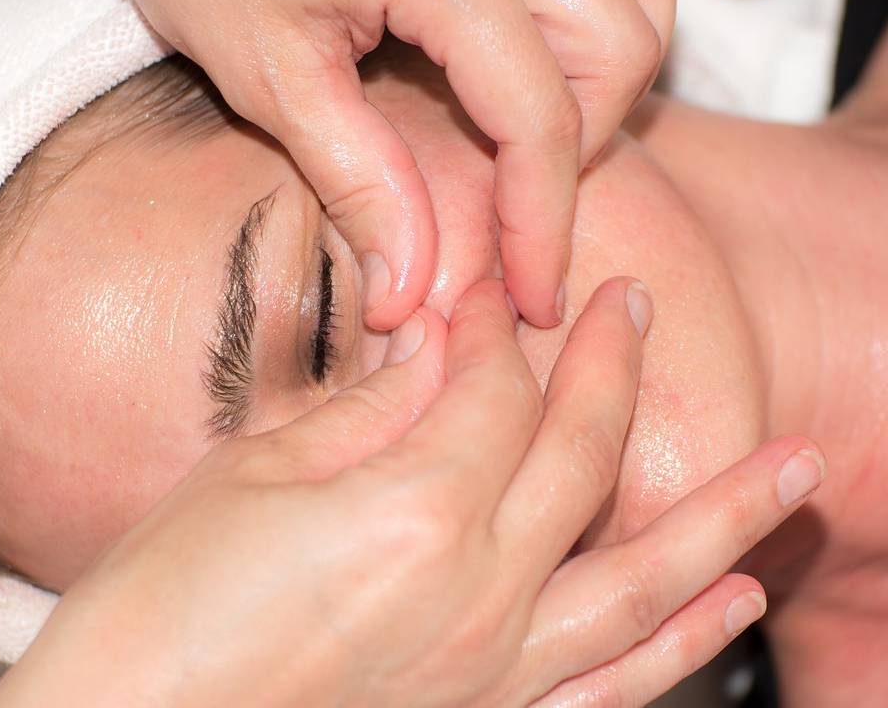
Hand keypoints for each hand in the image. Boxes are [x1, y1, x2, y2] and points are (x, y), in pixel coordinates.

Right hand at [0, 278, 822, 706]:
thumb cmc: (162, 602)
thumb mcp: (255, 473)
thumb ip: (371, 406)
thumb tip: (441, 341)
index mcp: (412, 512)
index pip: (491, 387)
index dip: (489, 325)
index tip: (488, 288)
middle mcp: (477, 592)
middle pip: (580, 456)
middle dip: (610, 366)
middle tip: (638, 304)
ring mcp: (492, 666)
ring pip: (643, 581)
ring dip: (725, 517)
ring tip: (795, 470)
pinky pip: (609, 682)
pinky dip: (681, 642)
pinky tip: (730, 601)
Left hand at [121, 0, 676, 328]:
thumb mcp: (270, 72)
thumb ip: (355, 179)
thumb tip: (410, 291)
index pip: (539, 115)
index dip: (542, 223)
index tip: (537, 297)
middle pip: (618, 48)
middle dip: (580, 147)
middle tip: (513, 205)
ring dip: (600, 78)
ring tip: (522, 135)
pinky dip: (589, 22)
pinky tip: (528, 61)